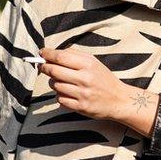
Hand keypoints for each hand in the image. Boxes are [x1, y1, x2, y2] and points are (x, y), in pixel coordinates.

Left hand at [38, 48, 157, 135]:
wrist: (118, 99)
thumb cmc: (103, 78)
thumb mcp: (93, 62)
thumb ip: (74, 55)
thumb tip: (51, 53)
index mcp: (88, 64)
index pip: (60, 57)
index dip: (47, 55)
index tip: (42, 53)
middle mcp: (85, 78)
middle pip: (54, 71)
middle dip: (45, 68)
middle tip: (43, 66)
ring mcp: (82, 94)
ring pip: (55, 86)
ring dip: (54, 83)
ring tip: (62, 82)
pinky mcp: (81, 107)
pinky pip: (60, 100)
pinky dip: (60, 96)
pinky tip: (68, 93)